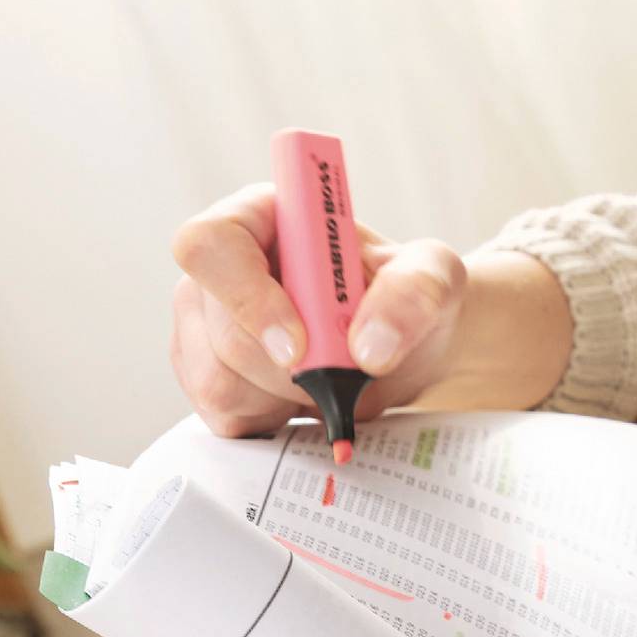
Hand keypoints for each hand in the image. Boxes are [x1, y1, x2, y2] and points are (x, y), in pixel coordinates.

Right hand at [168, 183, 469, 437]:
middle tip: (349, 364)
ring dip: (289, 395)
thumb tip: (368, 345)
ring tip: (331, 375)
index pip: (211, 244)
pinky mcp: (204, 376)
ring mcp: (202, 324)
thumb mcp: (434, 276)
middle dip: (297, 367)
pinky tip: (306, 397)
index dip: (247, 297)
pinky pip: (223, 415)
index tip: (300, 346)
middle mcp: (221, 267)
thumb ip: (413, 293)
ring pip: (219, 381)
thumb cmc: (408, 296)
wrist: (402, 347)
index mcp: (263, 217)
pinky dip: (276, 418)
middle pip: (225, 332)